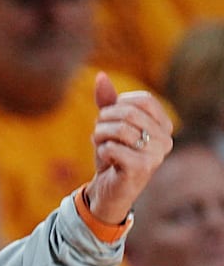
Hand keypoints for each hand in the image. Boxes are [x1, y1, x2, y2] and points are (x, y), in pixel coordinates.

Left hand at [84, 72, 173, 223]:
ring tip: (99, 144)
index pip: (143, 100)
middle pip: (129, 113)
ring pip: (120, 129)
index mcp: (164, 125)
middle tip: (99, 132)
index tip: (109, 117)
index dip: (118, 104)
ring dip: (100, 135)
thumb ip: (108, 101)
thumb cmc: (113, 155)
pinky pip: (112, 148)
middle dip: (105, 120)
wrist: (109, 189)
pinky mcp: (141, 168)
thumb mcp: (110, 125)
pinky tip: (106, 160)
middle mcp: (166, 139)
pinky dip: (101, 151)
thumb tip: (100, 76)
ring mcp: (156, 155)